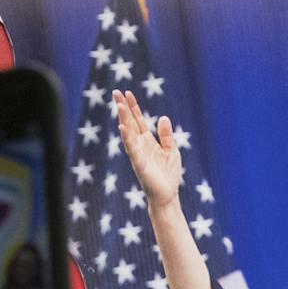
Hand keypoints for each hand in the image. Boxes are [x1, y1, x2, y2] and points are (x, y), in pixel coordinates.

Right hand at [113, 89, 182, 207]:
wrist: (167, 196)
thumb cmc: (168, 175)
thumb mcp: (171, 151)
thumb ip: (166, 135)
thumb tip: (163, 117)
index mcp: (147, 141)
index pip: (138, 120)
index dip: (133, 106)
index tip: (127, 93)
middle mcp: (140, 145)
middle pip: (129, 122)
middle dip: (123, 108)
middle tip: (116, 92)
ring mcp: (138, 154)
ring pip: (129, 133)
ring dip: (123, 119)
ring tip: (119, 105)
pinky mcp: (140, 164)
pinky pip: (132, 149)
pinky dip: (127, 138)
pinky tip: (123, 128)